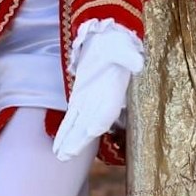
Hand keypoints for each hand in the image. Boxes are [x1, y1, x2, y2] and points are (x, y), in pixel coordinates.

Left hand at [51, 21, 142, 161]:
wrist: (107, 39)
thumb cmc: (117, 42)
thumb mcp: (123, 46)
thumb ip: (129, 57)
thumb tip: (138, 64)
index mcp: (114, 90)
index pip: (108, 109)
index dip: (100, 120)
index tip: (92, 131)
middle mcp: (102, 101)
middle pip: (90, 124)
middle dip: (79, 139)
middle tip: (68, 155)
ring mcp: (89, 102)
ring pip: (78, 126)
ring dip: (69, 141)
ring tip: (60, 156)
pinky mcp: (79, 99)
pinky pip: (70, 119)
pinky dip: (64, 132)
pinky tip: (56, 147)